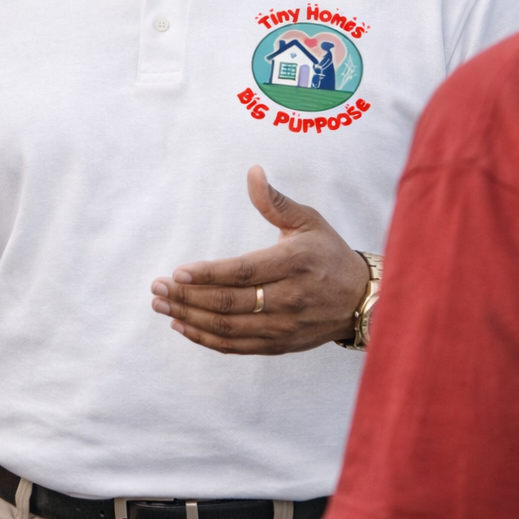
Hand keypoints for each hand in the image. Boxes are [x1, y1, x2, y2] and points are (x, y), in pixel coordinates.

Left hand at [150, 166, 368, 354]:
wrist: (362, 301)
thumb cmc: (329, 253)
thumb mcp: (309, 222)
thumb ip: (275, 201)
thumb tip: (252, 172)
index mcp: (293, 264)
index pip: (242, 273)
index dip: (207, 274)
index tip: (176, 272)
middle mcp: (289, 299)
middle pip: (229, 303)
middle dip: (187, 296)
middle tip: (156, 288)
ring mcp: (284, 327)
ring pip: (228, 328)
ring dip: (189, 318)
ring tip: (160, 304)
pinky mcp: (280, 345)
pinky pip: (236, 346)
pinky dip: (205, 338)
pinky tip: (181, 324)